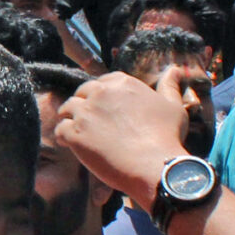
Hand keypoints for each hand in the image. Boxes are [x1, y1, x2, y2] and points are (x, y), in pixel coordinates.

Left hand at [52, 71, 189, 203]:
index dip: (101, 95)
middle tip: (89, 121)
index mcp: (122, 83)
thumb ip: (169, 86)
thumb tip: (175, 69)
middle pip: (82, 92)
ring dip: (70, 118)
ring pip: (67, 109)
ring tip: (77, 132)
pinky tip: (70, 145)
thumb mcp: (174, 106)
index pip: (102, 82)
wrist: (155, 165)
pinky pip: (60, 130)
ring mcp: (86, 112)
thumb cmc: (167, 137)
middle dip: (84, 104)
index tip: (104, 108)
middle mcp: (101, 93)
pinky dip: (63, 137)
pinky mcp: (75, 133)